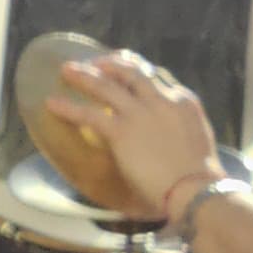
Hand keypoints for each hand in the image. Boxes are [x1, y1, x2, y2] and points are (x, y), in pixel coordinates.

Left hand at [47, 53, 226, 220]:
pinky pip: (90, 114)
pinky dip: (69, 108)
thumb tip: (165, 132)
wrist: (196, 190)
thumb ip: (179, 126)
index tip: (124, 69)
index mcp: (183, 101)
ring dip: (85, 75)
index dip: (138, 70)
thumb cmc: (199, 177)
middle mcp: (161, 100)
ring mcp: (140, 113)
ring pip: (107, 85)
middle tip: (94, 63)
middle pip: (132, 71)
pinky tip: (52, 104)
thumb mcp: (197, 138)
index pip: (157, 75)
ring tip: (67, 70)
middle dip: (110, 63)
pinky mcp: (122, 131)